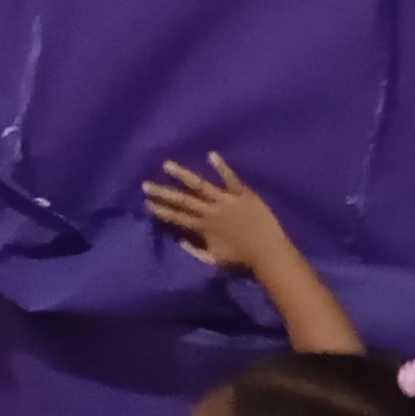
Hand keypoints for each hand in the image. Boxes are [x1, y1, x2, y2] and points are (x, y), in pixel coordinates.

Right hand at [143, 153, 294, 276]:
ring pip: (200, 186)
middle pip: (183, 200)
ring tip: (168, 165)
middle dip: (163, 192)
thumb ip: (195, 251)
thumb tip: (180, 241)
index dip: (161, 210)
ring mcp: (226, 201)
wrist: (268, 253)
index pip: (177, 217)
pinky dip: (221, 167)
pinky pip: (231, 178)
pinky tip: (211, 155)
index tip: (146, 202)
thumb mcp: (214, 261)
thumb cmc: (242, 260)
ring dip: (183, 175)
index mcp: (203, 228)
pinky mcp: (243, 195)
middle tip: (146, 184)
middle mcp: (210, 212)